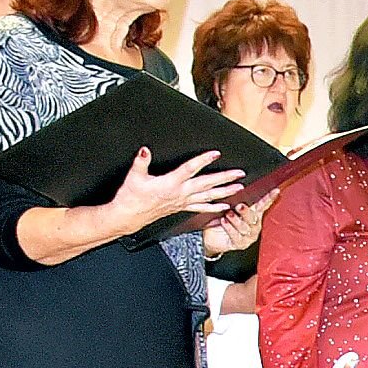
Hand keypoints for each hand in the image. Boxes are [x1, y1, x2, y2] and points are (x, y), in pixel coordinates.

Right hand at [104, 148, 243, 231]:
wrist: (128, 216)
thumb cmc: (131, 198)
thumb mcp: (134, 177)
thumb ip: (141, 162)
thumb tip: (145, 151)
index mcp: (170, 183)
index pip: (190, 169)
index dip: (203, 160)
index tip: (216, 154)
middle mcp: (180, 193)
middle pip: (207, 184)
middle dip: (224, 178)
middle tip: (239, 173)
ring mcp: (182, 202)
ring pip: (208, 196)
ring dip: (225, 192)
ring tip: (239, 188)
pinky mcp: (181, 208)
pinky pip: (201, 209)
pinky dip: (214, 208)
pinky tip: (224, 207)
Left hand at [203, 189, 275, 255]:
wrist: (210, 236)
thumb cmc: (220, 219)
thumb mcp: (228, 207)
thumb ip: (236, 200)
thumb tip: (238, 188)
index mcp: (253, 214)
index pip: (263, 205)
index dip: (270, 198)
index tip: (276, 191)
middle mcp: (254, 225)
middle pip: (254, 218)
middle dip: (247, 212)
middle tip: (239, 206)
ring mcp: (249, 236)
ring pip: (245, 228)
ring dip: (236, 220)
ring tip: (228, 214)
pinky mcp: (241, 244)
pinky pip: (237, 236)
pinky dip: (230, 228)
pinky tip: (224, 222)